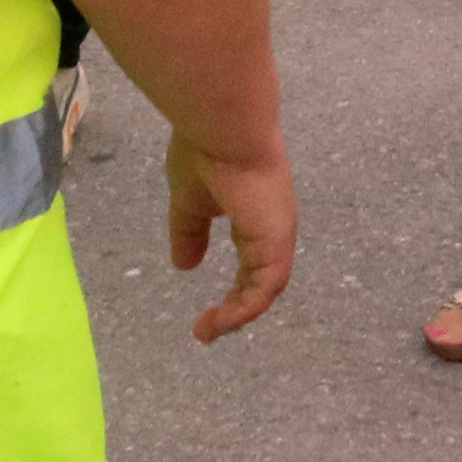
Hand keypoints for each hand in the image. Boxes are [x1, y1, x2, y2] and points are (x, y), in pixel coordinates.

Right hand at [164, 136, 294, 342]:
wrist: (224, 131)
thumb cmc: (207, 155)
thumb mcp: (189, 203)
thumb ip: (189, 233)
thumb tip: (184, 266)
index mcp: (255, 217)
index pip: (252, 262)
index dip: (234, 288)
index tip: (206, 311)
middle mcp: (272, 229)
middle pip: (260, 280)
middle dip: (236, 308)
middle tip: (207, 329)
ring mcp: (277, 236)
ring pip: (264, 289)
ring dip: (238, 315)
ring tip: (209, 330)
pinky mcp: (275, 244)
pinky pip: (264, 289)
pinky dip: (244, 310)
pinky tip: (221, 322)